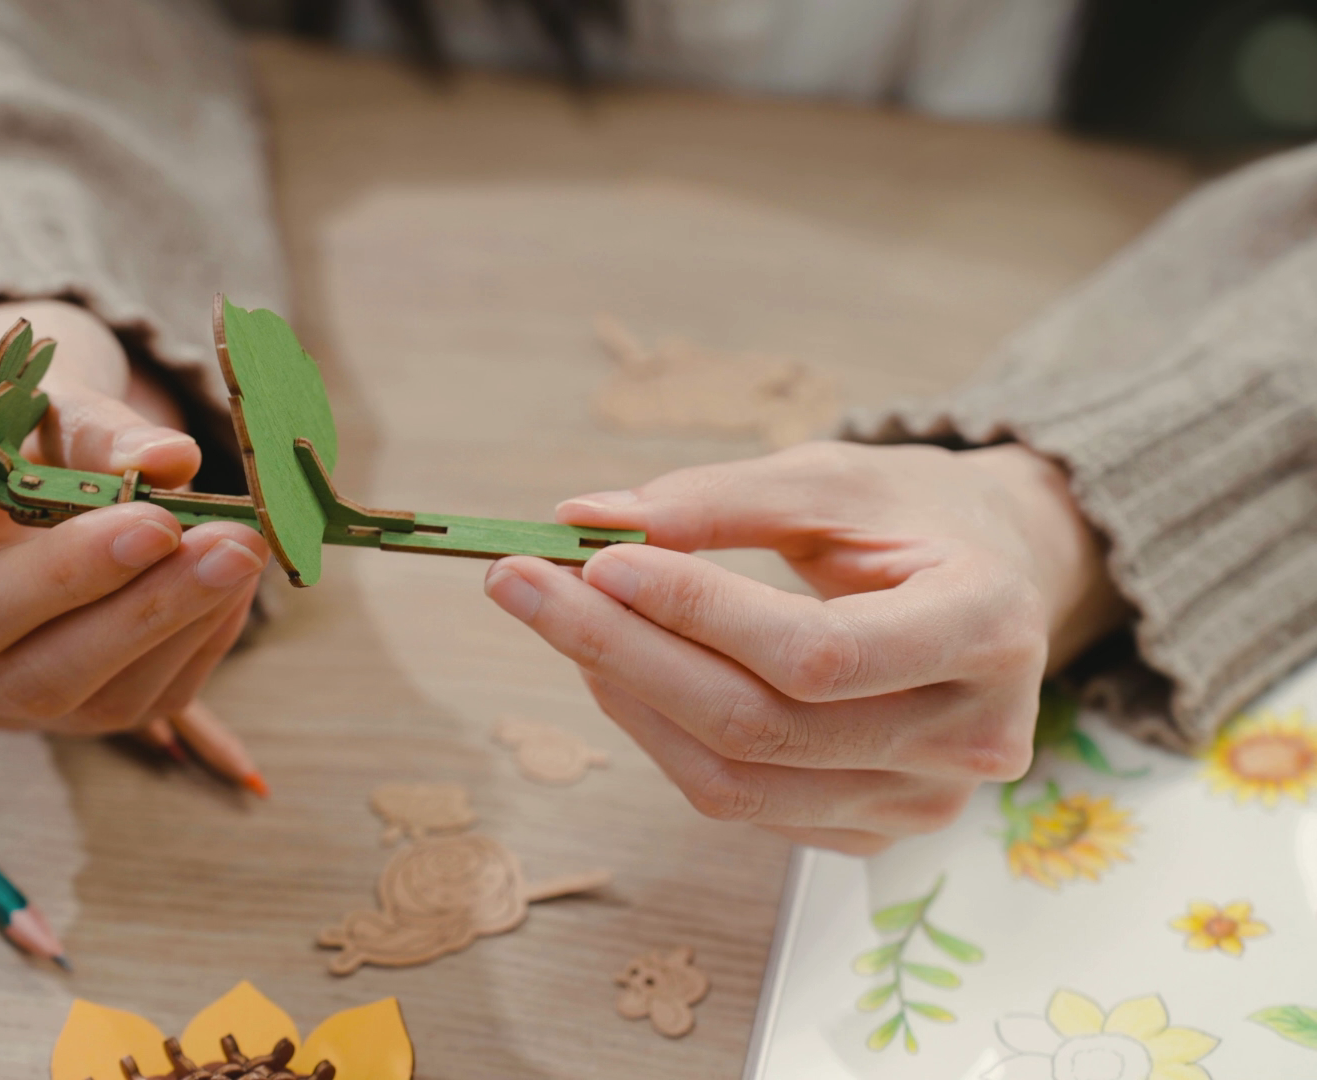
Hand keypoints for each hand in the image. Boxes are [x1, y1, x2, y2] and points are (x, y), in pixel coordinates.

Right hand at [0, 300, 269, 736]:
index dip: (61, 579)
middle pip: (35, 677)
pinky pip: (150, 701)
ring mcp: (1, 702)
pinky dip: (204, 637)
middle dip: (145, 611)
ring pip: (102, 702)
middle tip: (234, 542)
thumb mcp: (29, 395)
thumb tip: (170, 459)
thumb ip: (93, 430)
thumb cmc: (0, 414)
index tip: (154, 522)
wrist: (8, 443)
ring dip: (188, 625)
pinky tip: (236, 577)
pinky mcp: (75, 713)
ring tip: (246, 546)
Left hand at [483, 441, 1125, 853]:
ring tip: (557, 618)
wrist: (998, 585)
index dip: (695, 611)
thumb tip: (584, 518)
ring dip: (624, 696)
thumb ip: (716, 500)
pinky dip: (659, 733)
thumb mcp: (832, 480)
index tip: (595, 558)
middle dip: (621, 650)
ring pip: (734, 779)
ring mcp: (923, 803)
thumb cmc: (914, 520)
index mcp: (988, 629)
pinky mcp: (872, 832)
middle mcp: (970, 738)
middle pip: (760, 725)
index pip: (813, 651)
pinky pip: (739, 801)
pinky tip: (615, 670)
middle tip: (521, 584)